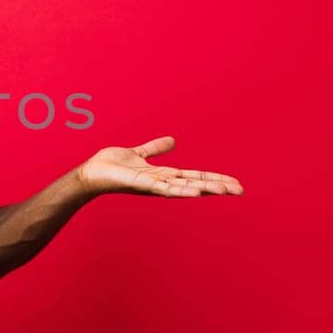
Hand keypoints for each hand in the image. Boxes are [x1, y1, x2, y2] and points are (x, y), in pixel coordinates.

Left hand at [77, 136, 242, 197]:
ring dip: (204, 189)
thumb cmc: (111, 166)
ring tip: (225, 191)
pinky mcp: (142, 185)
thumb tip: (173, 140)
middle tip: (240, 190)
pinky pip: (165, 188)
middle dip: (217, 187)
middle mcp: (161, 182)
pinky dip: (181, 190)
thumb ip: (155, 148)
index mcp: (163, 175)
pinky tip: (196, 192)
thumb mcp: (139, 153)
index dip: (213, 179)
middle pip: (195, 184)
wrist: (91, 172)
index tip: (233, 184)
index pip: (194, 177)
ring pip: (184, 188)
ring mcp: (153, 186)